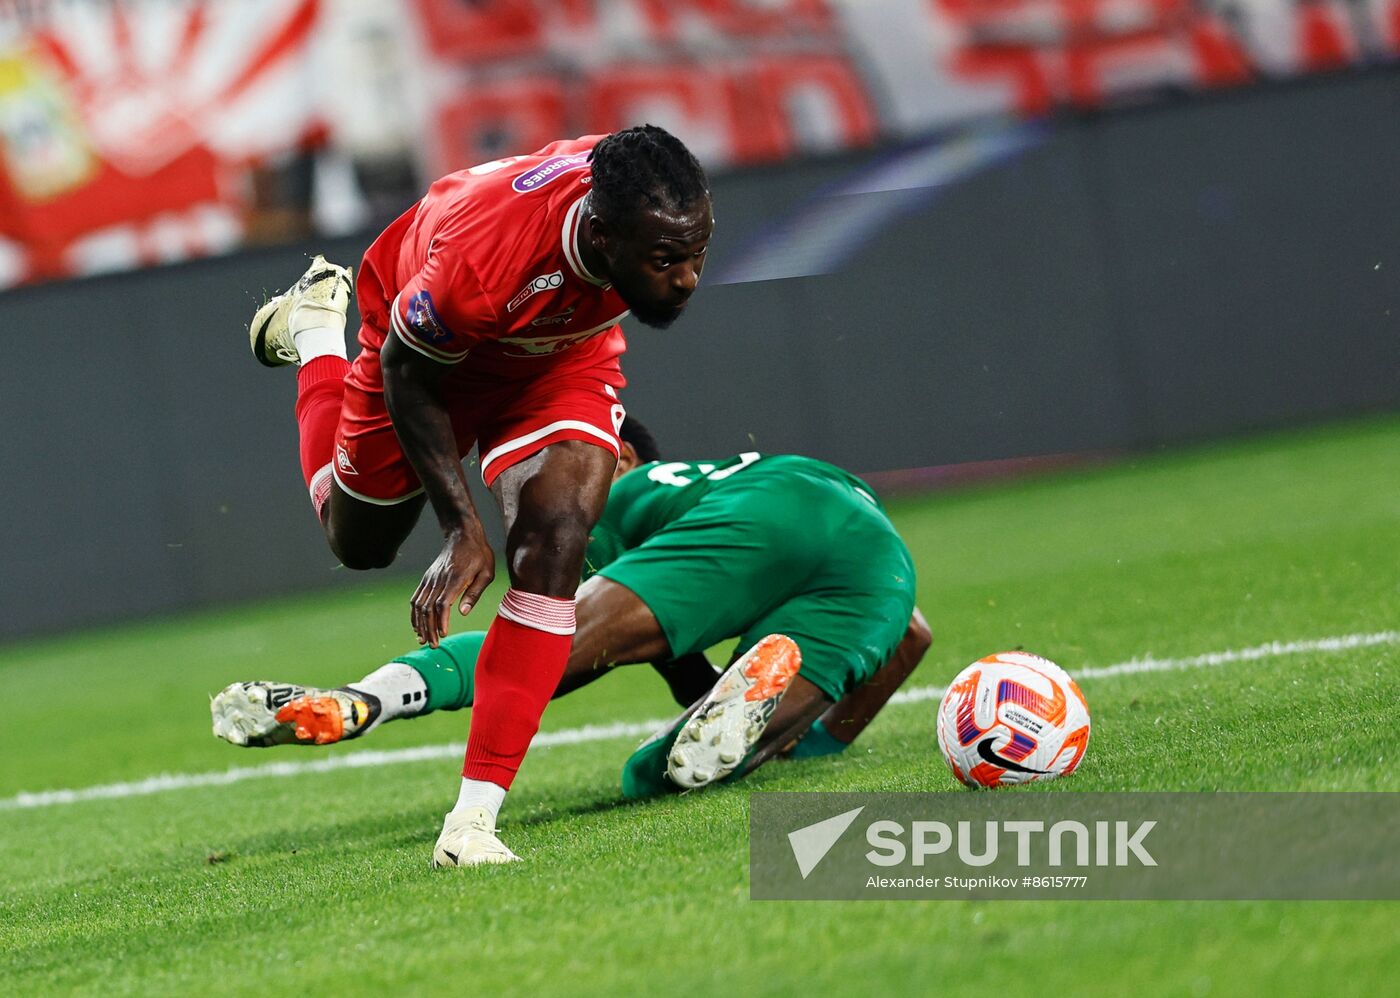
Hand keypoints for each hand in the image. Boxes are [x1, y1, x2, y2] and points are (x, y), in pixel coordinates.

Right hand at [411, 525, 494, 646]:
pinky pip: (416, 598)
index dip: (441, 620)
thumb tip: (464, 613)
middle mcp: (438, 579)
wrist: (463, 535)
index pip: (443, 603)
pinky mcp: (427, 578)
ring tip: (423, 639)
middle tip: (433, 645)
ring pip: (419, 605)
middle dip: (429, 628)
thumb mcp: (486, 573)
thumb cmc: (479, 554)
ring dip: (420, 624)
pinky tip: (417, 625)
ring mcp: (430, 578)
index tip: (443, 634)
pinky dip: (414, 613)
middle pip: (428, 608)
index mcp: (455, 578)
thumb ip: (475, 593)